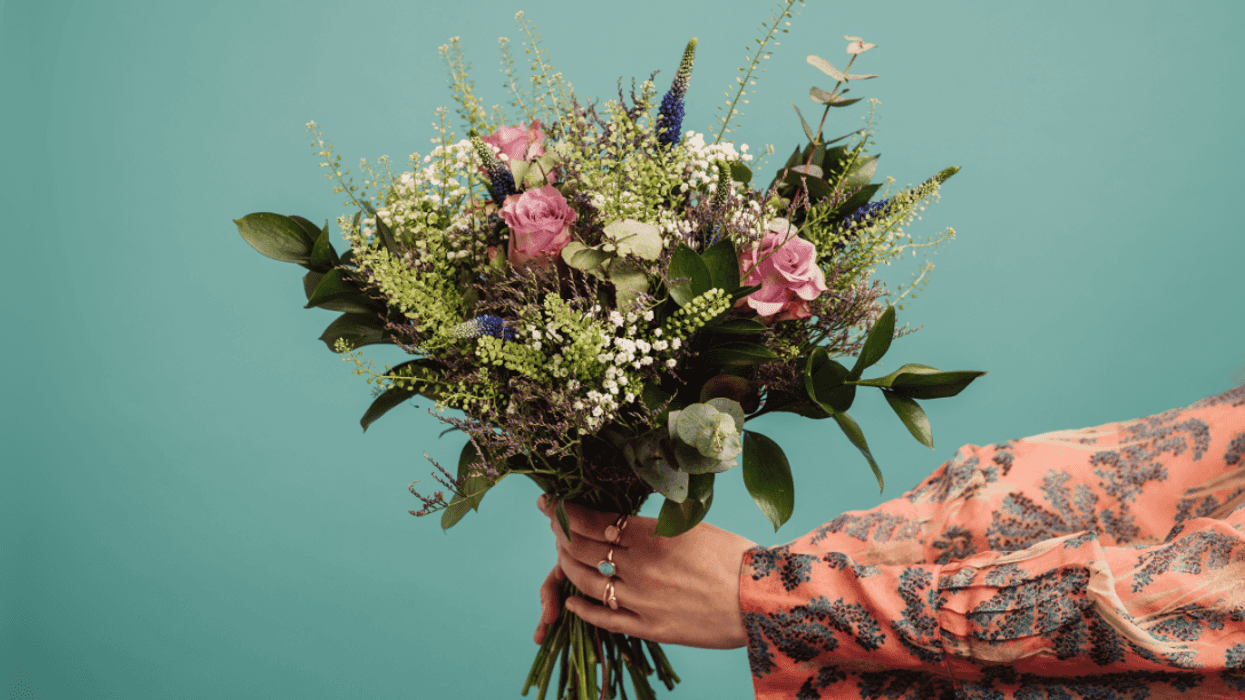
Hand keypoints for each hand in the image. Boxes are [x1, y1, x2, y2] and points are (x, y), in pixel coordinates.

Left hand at [534, 495, 756, 649]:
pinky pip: (604, 618)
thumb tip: (626, 518)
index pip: (592, 520)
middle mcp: (640, 567)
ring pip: (587, 582)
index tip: (551, 502)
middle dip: (561, 534)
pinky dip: (582, 608)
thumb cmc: (736, 557)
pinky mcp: (649, 627)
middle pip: (583, 548)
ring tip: (562, 555)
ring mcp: (641, 600)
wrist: (762, 600)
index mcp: (651, 535)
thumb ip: (655, 523)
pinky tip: (572, 601)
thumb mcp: (693, 526)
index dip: (565, 511)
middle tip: (555, 525)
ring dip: (567, 566)